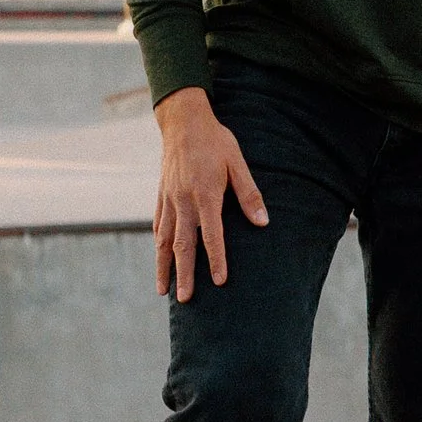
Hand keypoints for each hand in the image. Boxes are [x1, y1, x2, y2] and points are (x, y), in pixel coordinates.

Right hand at [152, 89, 267, 300]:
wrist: (183, 121)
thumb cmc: (216, 142)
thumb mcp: (237, 163)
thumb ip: (249, 194)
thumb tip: (263, 223)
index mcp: (205, 195)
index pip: (212, 235)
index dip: (216, 259)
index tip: (219, 282)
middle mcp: (183, 201)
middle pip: (183, 245)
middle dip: (184, 274)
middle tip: (186, 299)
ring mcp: (169, 200)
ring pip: (164, 240)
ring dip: (164, 266)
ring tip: (163, 290)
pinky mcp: (161, 195)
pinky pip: (158, 225)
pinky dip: (158, 245)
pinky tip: (160, 257)